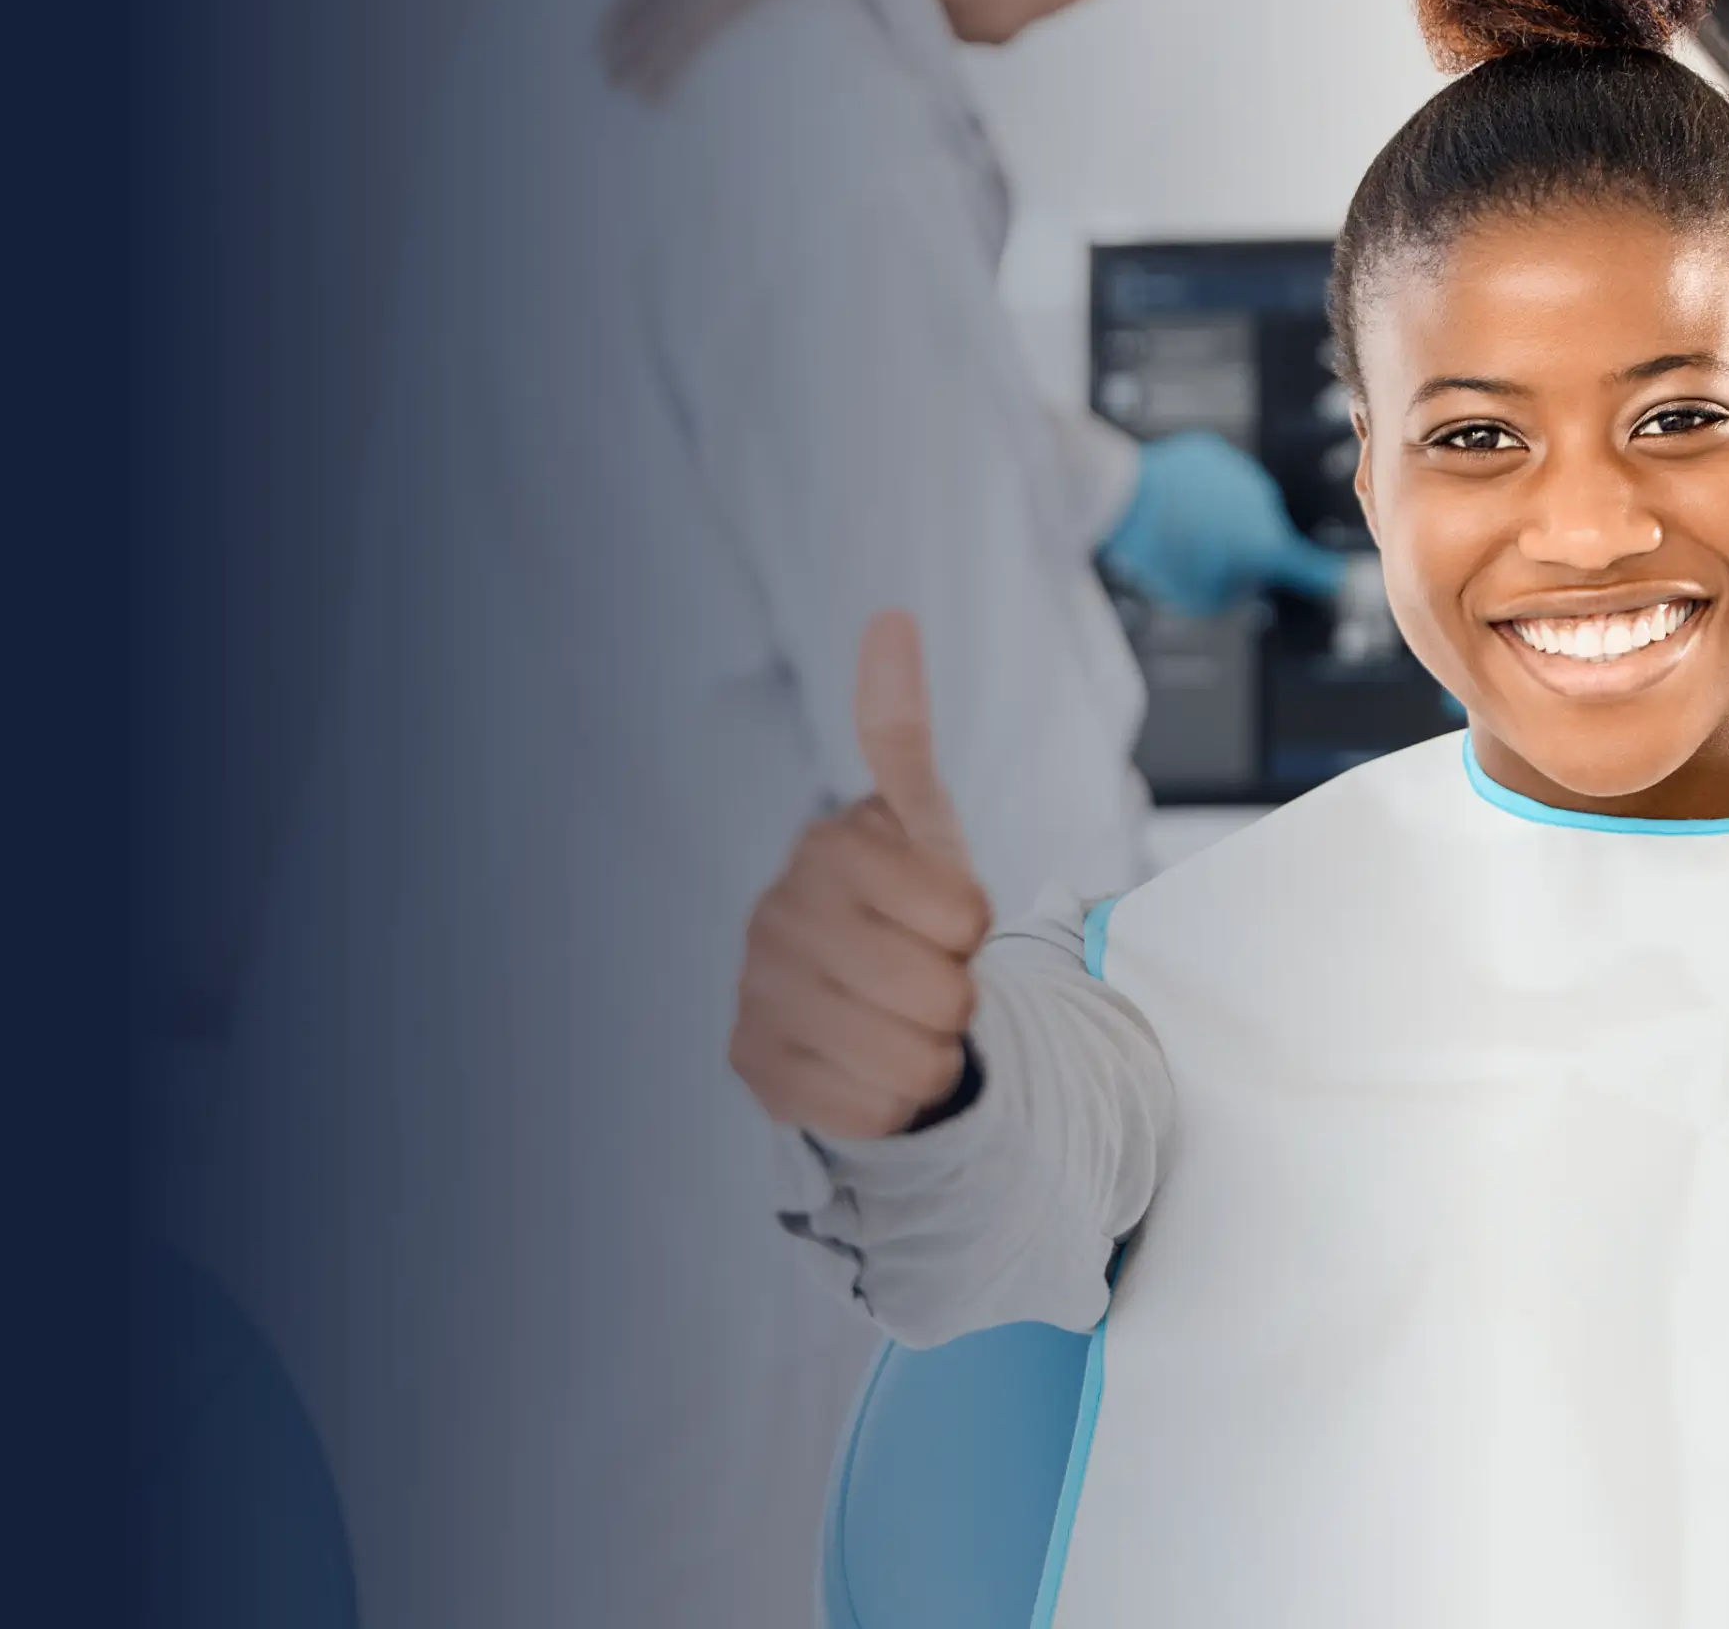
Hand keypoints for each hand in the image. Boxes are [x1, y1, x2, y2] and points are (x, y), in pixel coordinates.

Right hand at [730, 612, 992, 1138]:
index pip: (961, 913)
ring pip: (909, 1060)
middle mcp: (776, 916)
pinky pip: (871, 1110)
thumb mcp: (916, 824)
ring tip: (903, 1024)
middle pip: (940, 993)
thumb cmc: (898, 908)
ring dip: (930, 1054)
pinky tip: (869, 1064)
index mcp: (826, 847)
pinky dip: (893, 1101)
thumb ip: (898, 732)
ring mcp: (757, 994)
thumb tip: (889, 618)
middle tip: (928, 983)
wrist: (851, 1000)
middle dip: (957, 999)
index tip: (947, 919)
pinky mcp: (754, 1069)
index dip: (973, 927)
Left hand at [1098, 428, 1351, 616]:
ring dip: (1213, 514)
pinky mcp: (1212, 452)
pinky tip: (1167, 496)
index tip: (1337, 578)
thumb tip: (1240, 575)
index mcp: (1267, 544)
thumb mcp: (1197, 596)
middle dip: (1236, 546)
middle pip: (1257, 533)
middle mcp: (1264, 503)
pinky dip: (1193, 488)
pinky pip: (1208, 478)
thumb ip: (1230, 591)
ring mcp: (1240, 473)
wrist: (1127, 493)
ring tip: (1173, 524)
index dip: (1321, 575)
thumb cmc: (1162, 553)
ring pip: (1232, 502)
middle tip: (1193, 556)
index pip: (1305, 566)